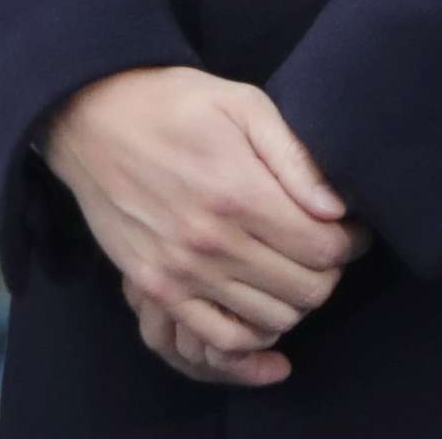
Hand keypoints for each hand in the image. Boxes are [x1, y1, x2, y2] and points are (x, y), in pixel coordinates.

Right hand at [43, 66, 363, 367]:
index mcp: (238, 190)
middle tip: (321, 248)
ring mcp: (181, 271)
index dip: (350, 243)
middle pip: (305, 289)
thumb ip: (292, 155)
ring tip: (290, 268)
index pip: (324, 248)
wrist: (92, 117)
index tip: (350, 230)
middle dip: (327, 272)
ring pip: (271, 318)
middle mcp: (212, 239)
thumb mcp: (240, 103)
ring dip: (294, 300)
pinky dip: (252, 334)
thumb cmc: (173, 102)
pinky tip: (258, 304)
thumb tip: (336, 208)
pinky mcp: (155, 287)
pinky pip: (220, 338)